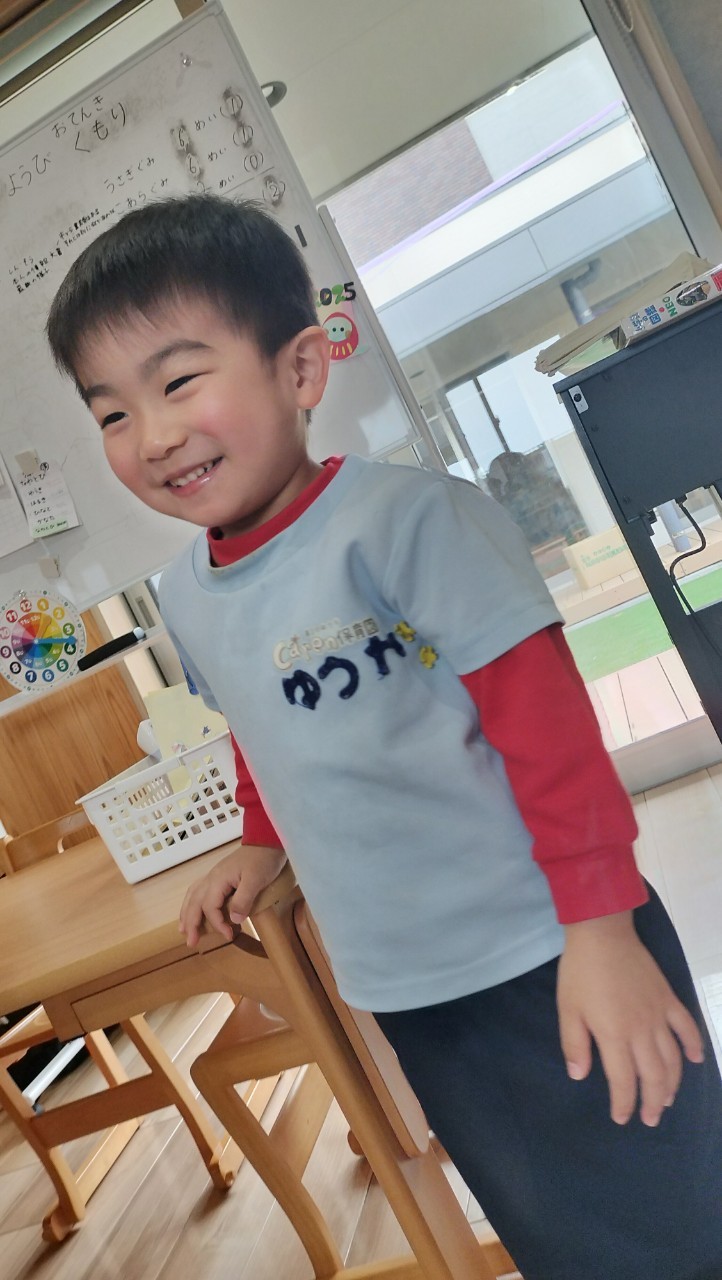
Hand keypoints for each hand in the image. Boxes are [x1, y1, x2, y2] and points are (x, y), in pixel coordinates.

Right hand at [179, 844, 286, 946]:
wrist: (267, 840)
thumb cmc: (263, 860)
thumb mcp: (256, 880)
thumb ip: (243, 900)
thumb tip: (233, 920)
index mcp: (219, 879)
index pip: (210, 907)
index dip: (217, 924)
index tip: (229, 936)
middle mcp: (212, 877)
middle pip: (195, 902)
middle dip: (191, 923)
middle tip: (190, 943)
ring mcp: (214, 876)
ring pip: (193, 896)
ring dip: (187, 913)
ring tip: (183, 930)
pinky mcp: (220, 876)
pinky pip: (199, 890)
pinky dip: (193, 902)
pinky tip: (193, 908)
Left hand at [557, 911, 703, 1126]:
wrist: (603, 934)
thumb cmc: (580, 971)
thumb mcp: (567, 1009)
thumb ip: (574, 1044)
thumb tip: (579, 1076)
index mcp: (614, 1035)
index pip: (623, 1080)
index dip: (624, 1103)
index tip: (622, 1118)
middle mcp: (641, 1030)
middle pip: (653, 1075)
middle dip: (652, 1102)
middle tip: (651, 1119)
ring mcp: (659, 1015)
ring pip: (672, 1058)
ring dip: (672, 1083)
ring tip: (667, 1100)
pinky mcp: (668, 999)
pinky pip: (687, 1026)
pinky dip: (694, 1045)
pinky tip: (695, 1060)